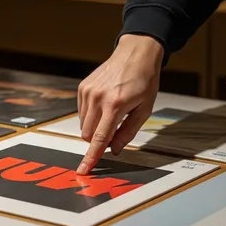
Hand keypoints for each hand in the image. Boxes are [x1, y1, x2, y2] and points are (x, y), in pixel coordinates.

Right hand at [76, 34, 162, 174]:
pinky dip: (91, 116)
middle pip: (88, 135)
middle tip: (115, 131)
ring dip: (95, 128)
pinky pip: (81, 113)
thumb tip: (114, 150)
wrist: (135, 54)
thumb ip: (128, 132)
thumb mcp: (144, 110)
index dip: (91, 157)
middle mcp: (98, 98)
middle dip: (98, 140)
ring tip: (112, 113)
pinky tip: (104, 105)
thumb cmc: (144, 82)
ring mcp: (88, 92)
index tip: (83, 170)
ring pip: (83, 125)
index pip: (99, 139)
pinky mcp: (82, 88)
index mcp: (115, 105)